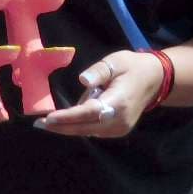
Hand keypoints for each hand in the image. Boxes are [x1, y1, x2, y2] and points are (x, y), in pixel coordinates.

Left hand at [34, 50, 163, 137]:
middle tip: (38, 124)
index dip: (67, 117)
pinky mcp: (118, 131)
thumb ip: (98, 71)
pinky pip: (94, 130)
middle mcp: (119, 121)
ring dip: (68, 127)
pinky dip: (79, 126)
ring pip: (88, 131)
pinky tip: (67, 119)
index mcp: (118, 102)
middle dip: (61, 127)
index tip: (49, 119)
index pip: (88, 112)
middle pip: (85, 127)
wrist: (154, 80)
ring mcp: (120, 129)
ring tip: (48, 121)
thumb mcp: (115, 62)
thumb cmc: (131, 67)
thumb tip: (83, 80)